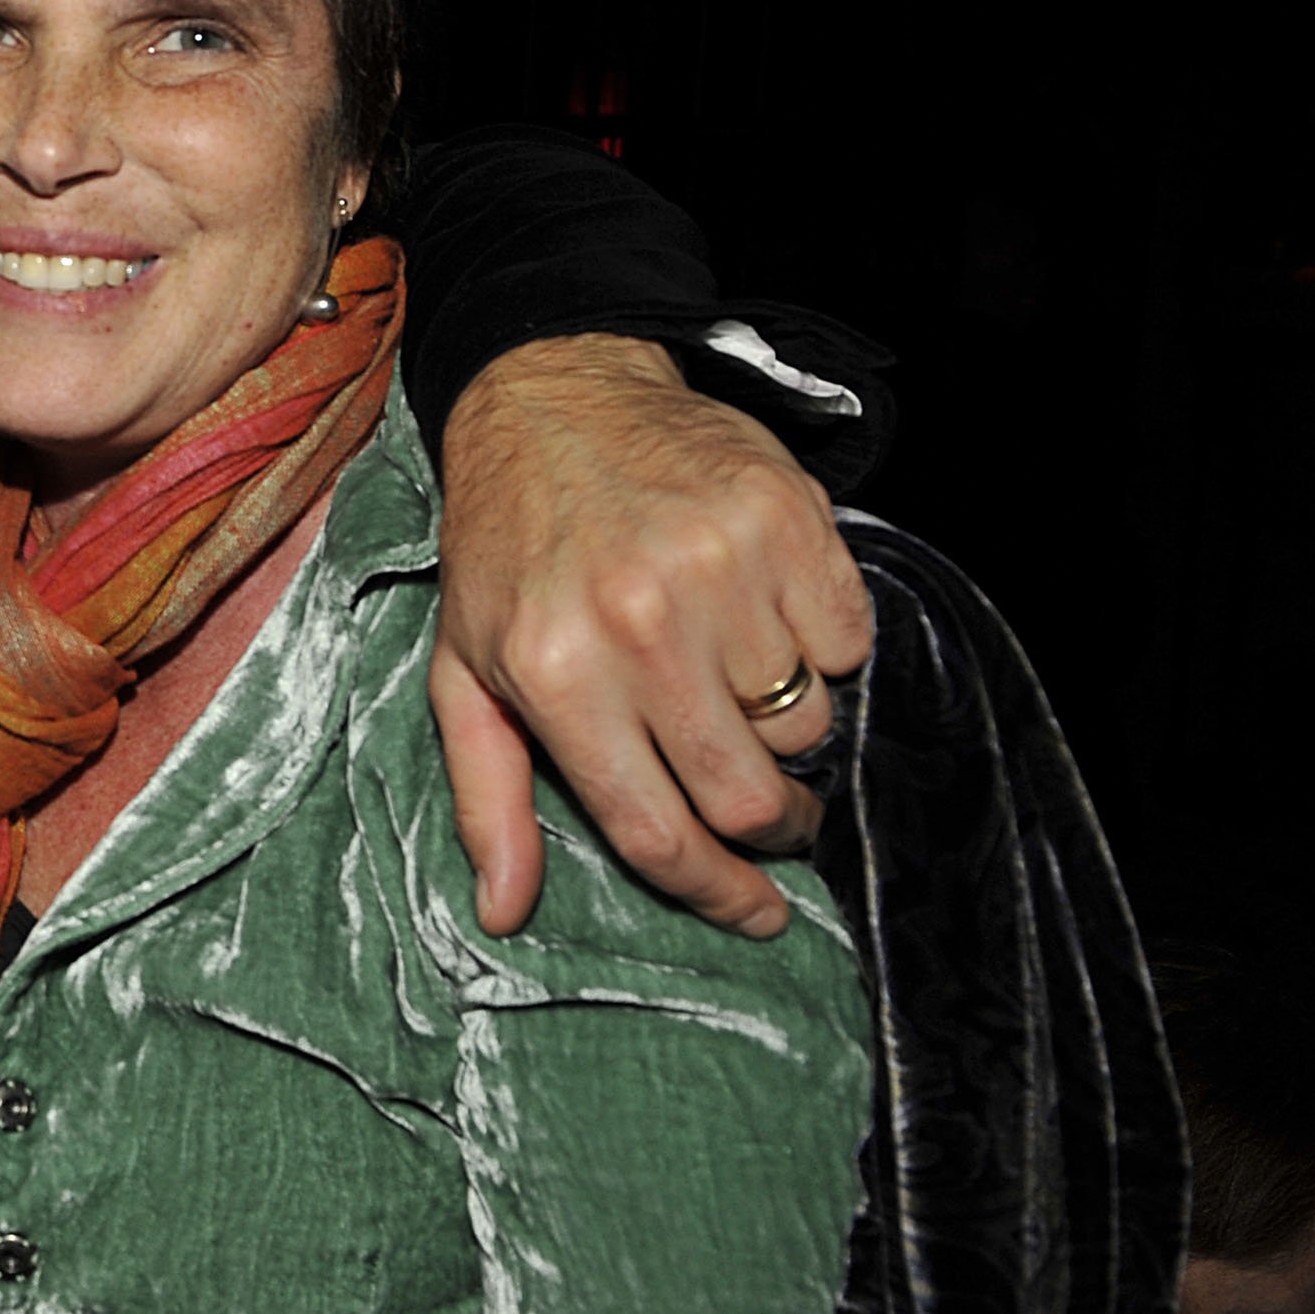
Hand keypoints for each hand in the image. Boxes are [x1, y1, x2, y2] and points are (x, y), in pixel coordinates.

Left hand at [432, 336, 871, 937]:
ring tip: (730, 672)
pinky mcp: (786, 519)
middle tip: (764, 809)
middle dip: (770, 825)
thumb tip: (502, 911)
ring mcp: (718, 568)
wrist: (554, 400)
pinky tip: (765, 615)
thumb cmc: (508, 549)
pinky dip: (822, 650)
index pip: (656, 831)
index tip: (757, 913)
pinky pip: (848, 645)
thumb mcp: (466, 671)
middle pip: (748, 796)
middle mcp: (638, 624)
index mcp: (555, 673)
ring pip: (805, 723)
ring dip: (781, 722)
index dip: (716, 891)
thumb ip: (488, 798)